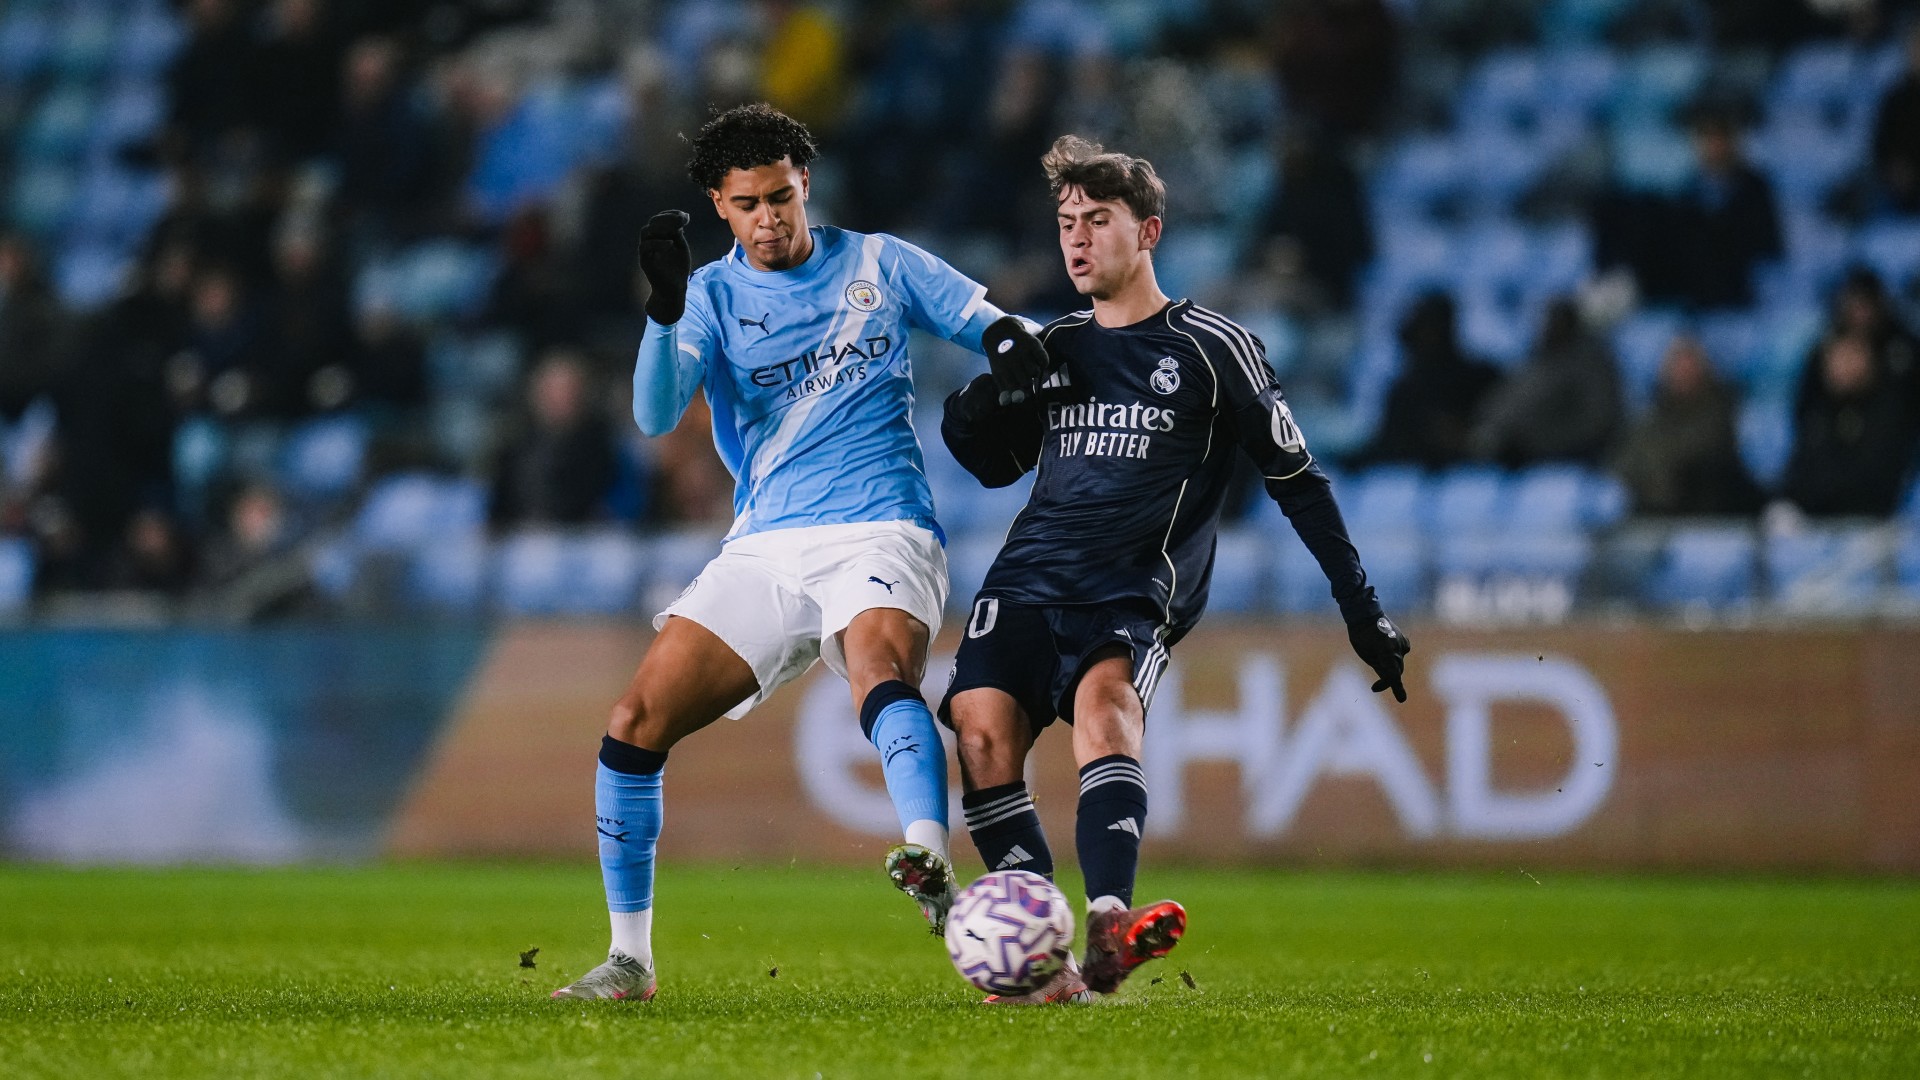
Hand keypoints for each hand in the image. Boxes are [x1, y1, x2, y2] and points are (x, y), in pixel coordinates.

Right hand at [639, 210, 691, 324]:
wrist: (674, 290)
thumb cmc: (678, 269)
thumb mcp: (681, 248)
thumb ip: (678, 234)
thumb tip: (679, 218)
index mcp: (659, 237)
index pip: (660, 219)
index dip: (671, 215)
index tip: (685, 216)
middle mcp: (650, 241)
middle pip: (652, 223)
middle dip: (667, 219)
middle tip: (681, 221)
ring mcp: (646, 251)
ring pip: (645, 232)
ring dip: (661, 228)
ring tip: (676, 229)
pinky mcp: (645, 261)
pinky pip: (644, 247)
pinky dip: (657, 243)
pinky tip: (671, 243)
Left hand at [982, 315, 1050, 405]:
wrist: (1001, 332)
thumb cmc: (1001, 358)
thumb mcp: (998, 372)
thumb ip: (1003, 388)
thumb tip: (1006, 403)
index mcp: (1002, 369)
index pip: (1014, 389)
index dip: (1020, 395)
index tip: (1024, 394)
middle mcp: (1012, 360)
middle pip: (1026, 382)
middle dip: (1028, 385)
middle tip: (1028, 382)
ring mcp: (1022, 351)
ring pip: (1035, 372)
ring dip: (1035, 374)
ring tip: (1032, 371)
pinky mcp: (1032, 343)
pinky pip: (1043, 358)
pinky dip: (1044, 362)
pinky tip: (1040, 363)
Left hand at [1346, 613, 1410, 701]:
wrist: (1366, 614)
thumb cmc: (1361, 635)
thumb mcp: (1365, 653)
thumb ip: (1379, 665)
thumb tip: (1389, 676)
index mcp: (1386, 652)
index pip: (1393, 675)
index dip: (1393, 687)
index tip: (1396, 697)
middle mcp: (1398, 648)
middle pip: (1396, 671)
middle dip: (1387, 680)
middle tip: (1374, 687)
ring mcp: (1402, 643)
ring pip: (1399, 663)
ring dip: (1391, 667)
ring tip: (1376, 656)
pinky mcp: (1403, 640)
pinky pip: (1402, 653)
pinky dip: (1396, 656)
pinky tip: (1388, 651)